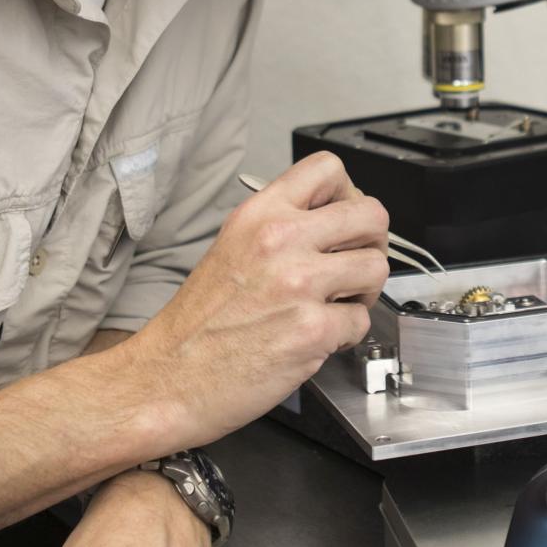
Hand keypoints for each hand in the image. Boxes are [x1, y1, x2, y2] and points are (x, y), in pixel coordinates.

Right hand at [130, 151, 389, 447]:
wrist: (169, 377)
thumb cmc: (197, 324)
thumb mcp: (231, 246)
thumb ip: (280, 227)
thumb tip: (331, 221)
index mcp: (259, 215)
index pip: (328, 168)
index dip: (348, 193)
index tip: (342, 220)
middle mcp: (280, 241)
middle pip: (372, 214)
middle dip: (372, 243)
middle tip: (354, 264)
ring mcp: (299, 284)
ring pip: (377, 267)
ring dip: (366, 290)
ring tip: (338, 304)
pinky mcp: (312, 330)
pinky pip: (361, 320)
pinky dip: (347, 334)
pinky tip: (320, 336)